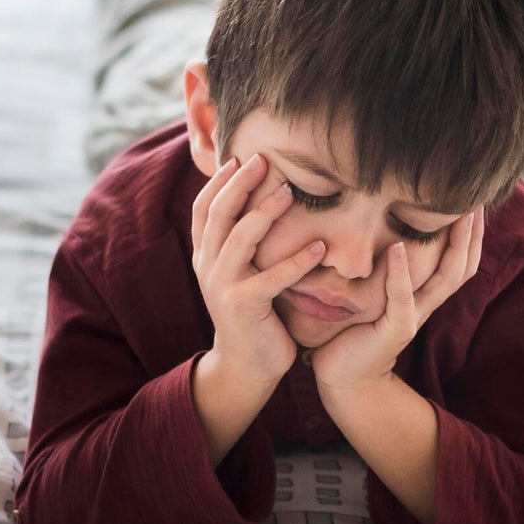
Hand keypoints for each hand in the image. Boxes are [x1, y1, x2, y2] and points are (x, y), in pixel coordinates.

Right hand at [191, 152, 327, 387]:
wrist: (246, 366)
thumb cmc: (252, 315)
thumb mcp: (240, 275)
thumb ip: (243, 245)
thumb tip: (262, 203)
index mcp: (204, 256)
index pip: (203, 208)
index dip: (219, 180)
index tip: (241, 157)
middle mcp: (207, 266)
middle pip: (218, 213)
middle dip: (240, 183)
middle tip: (264, 159)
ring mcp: (222, 285)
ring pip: (241, 237)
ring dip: (266, 211)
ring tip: (290, 191)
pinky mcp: (243, 305)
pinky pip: (273, 276)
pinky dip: (297, 260)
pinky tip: (319, 247)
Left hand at [311, 205, 484, 395]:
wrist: (345, 379)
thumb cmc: (353, 332)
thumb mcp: (373, 295)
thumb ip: (384, 271)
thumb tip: (380, 232)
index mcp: (424, 296)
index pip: (460, 262)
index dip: (472, 236)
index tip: (474, 203)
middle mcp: (426, 305)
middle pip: (462, 267)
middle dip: (472, 235)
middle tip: (477, 200)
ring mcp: (414, 316)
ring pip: (446, 279)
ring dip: (453, 245)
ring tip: (456, 216)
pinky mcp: (396, 328)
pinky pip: (402, 296)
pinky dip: (401, 271)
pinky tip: (400, 247)